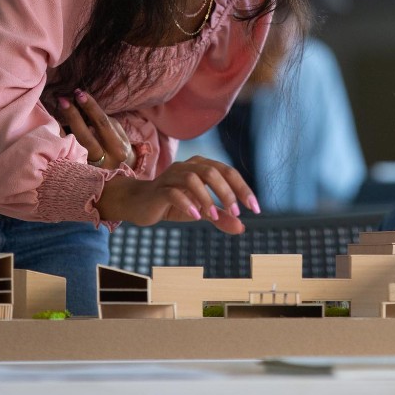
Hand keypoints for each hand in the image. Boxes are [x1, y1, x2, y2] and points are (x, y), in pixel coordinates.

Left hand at [53, 88, 134, 169]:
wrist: (118, 170)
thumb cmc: (116, 145)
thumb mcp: (116, 133)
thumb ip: (102, 122)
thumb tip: (82, 104)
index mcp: (118, 147)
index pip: (103, 124)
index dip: (91, 108)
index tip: (80, 93)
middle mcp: (106, 160)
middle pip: (86, 137)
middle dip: (73, 117)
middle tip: (63, 100)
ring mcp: (91, 169)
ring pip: (74, 147)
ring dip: (61, 128)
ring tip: (54, 114)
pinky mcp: (80, 172)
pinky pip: (67, 154)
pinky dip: (59, 140)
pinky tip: (51, 128)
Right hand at [96, 155, 261, 232]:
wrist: (140, 204)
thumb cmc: (173, 204)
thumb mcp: (200, 211)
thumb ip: (221, 218)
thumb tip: (242, 228)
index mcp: (202, 166)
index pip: (228, 172)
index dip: (243, 188)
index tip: (255, 209)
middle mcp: (188, 166)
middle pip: (213, 171)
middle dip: (227, 192)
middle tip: (235, 212)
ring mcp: (172, 176)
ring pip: (193, 178)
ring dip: (207, 198)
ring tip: (213, 216)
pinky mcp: (159, 189)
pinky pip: (174, 192)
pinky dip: (187, 203)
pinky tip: (196, 217)